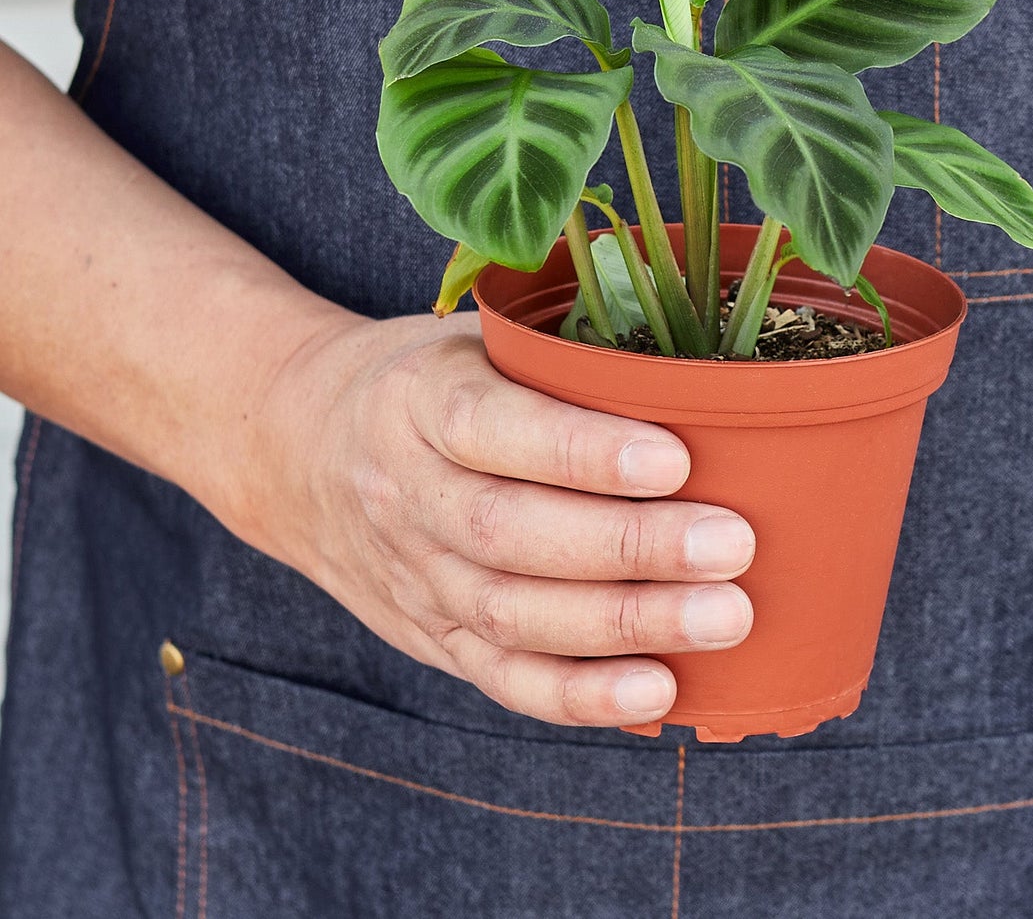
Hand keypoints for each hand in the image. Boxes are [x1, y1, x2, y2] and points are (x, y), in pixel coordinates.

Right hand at [243, 309, 754, 727]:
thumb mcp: (473, 338)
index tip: (675, 458)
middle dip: (631, 546)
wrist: (301, 447)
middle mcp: (406, 491)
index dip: (582, 451)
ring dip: (625, 623)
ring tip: (724, 615)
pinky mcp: (429, 635)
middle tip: (732, 544)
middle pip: (513, 532)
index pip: (494, 427)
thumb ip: (558, 360)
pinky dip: (580, 694)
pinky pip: (501, 676)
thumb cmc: (430, 380)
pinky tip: (657, 688)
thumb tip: (699, 377)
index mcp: (418, 399)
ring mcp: (413, 573)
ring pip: (513, 613)